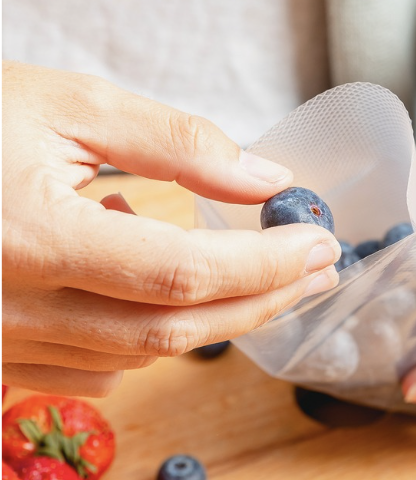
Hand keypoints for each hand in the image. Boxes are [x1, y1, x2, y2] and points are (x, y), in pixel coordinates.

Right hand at [2, 61, 339, 396]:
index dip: (264, 264)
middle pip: (173, 331)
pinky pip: (98, 371)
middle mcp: (12, 309)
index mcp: (29, 237)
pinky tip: (164, 300)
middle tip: (319, 273)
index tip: (320, 243)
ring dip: (215, 320)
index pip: (182, 273)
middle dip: (261, 302)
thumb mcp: (62, 108)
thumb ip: (174, 143)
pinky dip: (151, 339)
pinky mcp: (0, 361)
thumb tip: (266, 179)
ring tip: (262, 278)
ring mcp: (2, 346)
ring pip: (141, 356)